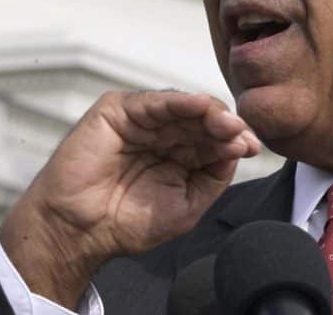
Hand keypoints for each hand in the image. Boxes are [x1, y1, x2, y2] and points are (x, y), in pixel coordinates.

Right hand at [0, 90, 260, 307]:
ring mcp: (141, 121)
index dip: (234, 141)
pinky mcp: (119, 111)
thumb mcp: (186, 205)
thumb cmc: (126, 222)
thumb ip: (212, 177)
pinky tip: (201, 107)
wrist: (80, 230)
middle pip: (203, 121)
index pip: (214, 141)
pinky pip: (155, 102)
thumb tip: (238, 148)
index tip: (252, 148)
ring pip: (183, 109)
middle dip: (226, 127)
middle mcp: (163, 134)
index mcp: (180, 156)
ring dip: (208, 114)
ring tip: (228, 124)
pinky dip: (179, 102)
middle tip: (242, 136)